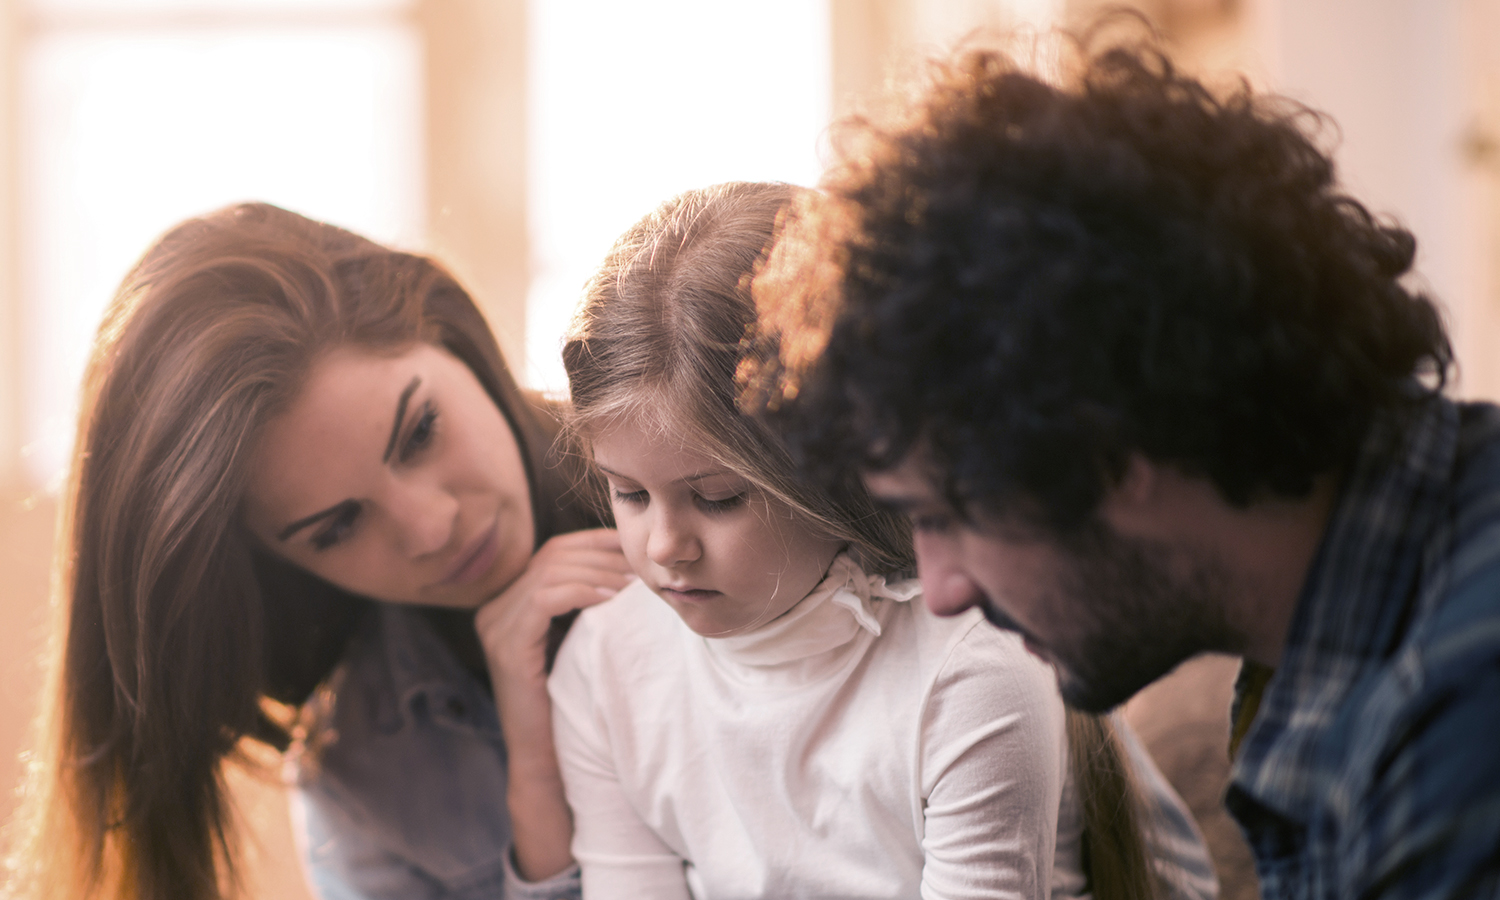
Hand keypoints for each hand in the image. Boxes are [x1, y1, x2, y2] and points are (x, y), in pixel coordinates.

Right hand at [473, 528, 631, 881]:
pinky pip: (544, 599)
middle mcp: (493, 610)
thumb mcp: (577, 643)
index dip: (594, 542)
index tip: (633, 544)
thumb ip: (584, 606)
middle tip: (640, 566)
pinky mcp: (507, 647)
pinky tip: (609, 599)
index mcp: (507, 603)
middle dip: (601, 555)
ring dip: (598, 571)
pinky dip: (581, 591)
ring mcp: (496, 627)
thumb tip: (627, 569)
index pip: (553, 551)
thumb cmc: (571, 700)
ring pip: (550, 572)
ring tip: (631, 582)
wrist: (547, 759)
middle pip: (552, 557)